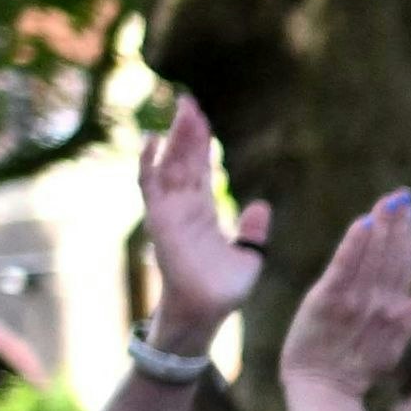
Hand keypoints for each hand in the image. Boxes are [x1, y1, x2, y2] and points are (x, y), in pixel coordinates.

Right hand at [136, 95, 269, 341]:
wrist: (209, 310)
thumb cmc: (224, 288)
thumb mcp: (249, 253)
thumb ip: (254, 230)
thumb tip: (261, 205)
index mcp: (202, 212)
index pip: (199, 169)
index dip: (200, 144)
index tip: (203, 117)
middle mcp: (183, 207)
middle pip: (183, 160)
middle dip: (186, 132)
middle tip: (188, 100)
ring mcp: (169, 212)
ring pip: (170, 165)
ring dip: (174, 138)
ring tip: (180, 111)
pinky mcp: (160, 220)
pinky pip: (150, 186)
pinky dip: (148, 163)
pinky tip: (152, 140)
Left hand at [278, 192, 410, 401]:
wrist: (324, 391)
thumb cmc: (351, 372)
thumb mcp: (385, 351)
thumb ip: (404, 324)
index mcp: (391, 311)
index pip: (402, 266)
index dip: (406, 238)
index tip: (408, 211)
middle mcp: (377, 303)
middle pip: (391, 256)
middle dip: (397, 224)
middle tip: (401, 196)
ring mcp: (354, 302)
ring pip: (373, 258)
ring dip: (381, 228)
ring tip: (387, 203)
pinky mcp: (327, 302)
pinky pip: (344, 269)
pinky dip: (354, 247)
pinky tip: (362, 224)